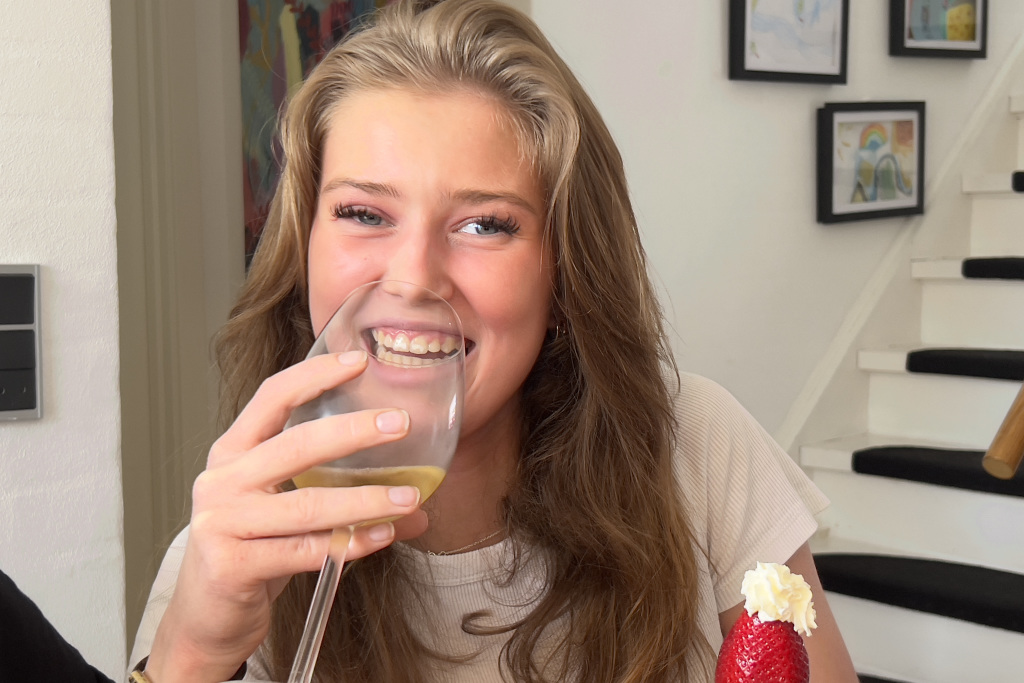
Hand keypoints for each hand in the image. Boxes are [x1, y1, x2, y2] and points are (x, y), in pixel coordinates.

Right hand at [145, 350, 428, 682]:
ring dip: (365, 500)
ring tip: (410, 497)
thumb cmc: (250, 553)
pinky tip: (383, 535)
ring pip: (307, 505)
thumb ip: (341, 497)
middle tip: (399, 424)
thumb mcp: (287, 514)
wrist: (206, 619)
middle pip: (295, 445)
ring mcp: (223, 523)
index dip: (314, 375)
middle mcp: (223, 481)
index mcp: (232, 453)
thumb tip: (418, 502)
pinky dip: (351, 543)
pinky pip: (305, 550)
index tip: (357, 360)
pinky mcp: (232, 566)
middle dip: (353, 432)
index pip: (272, 398)